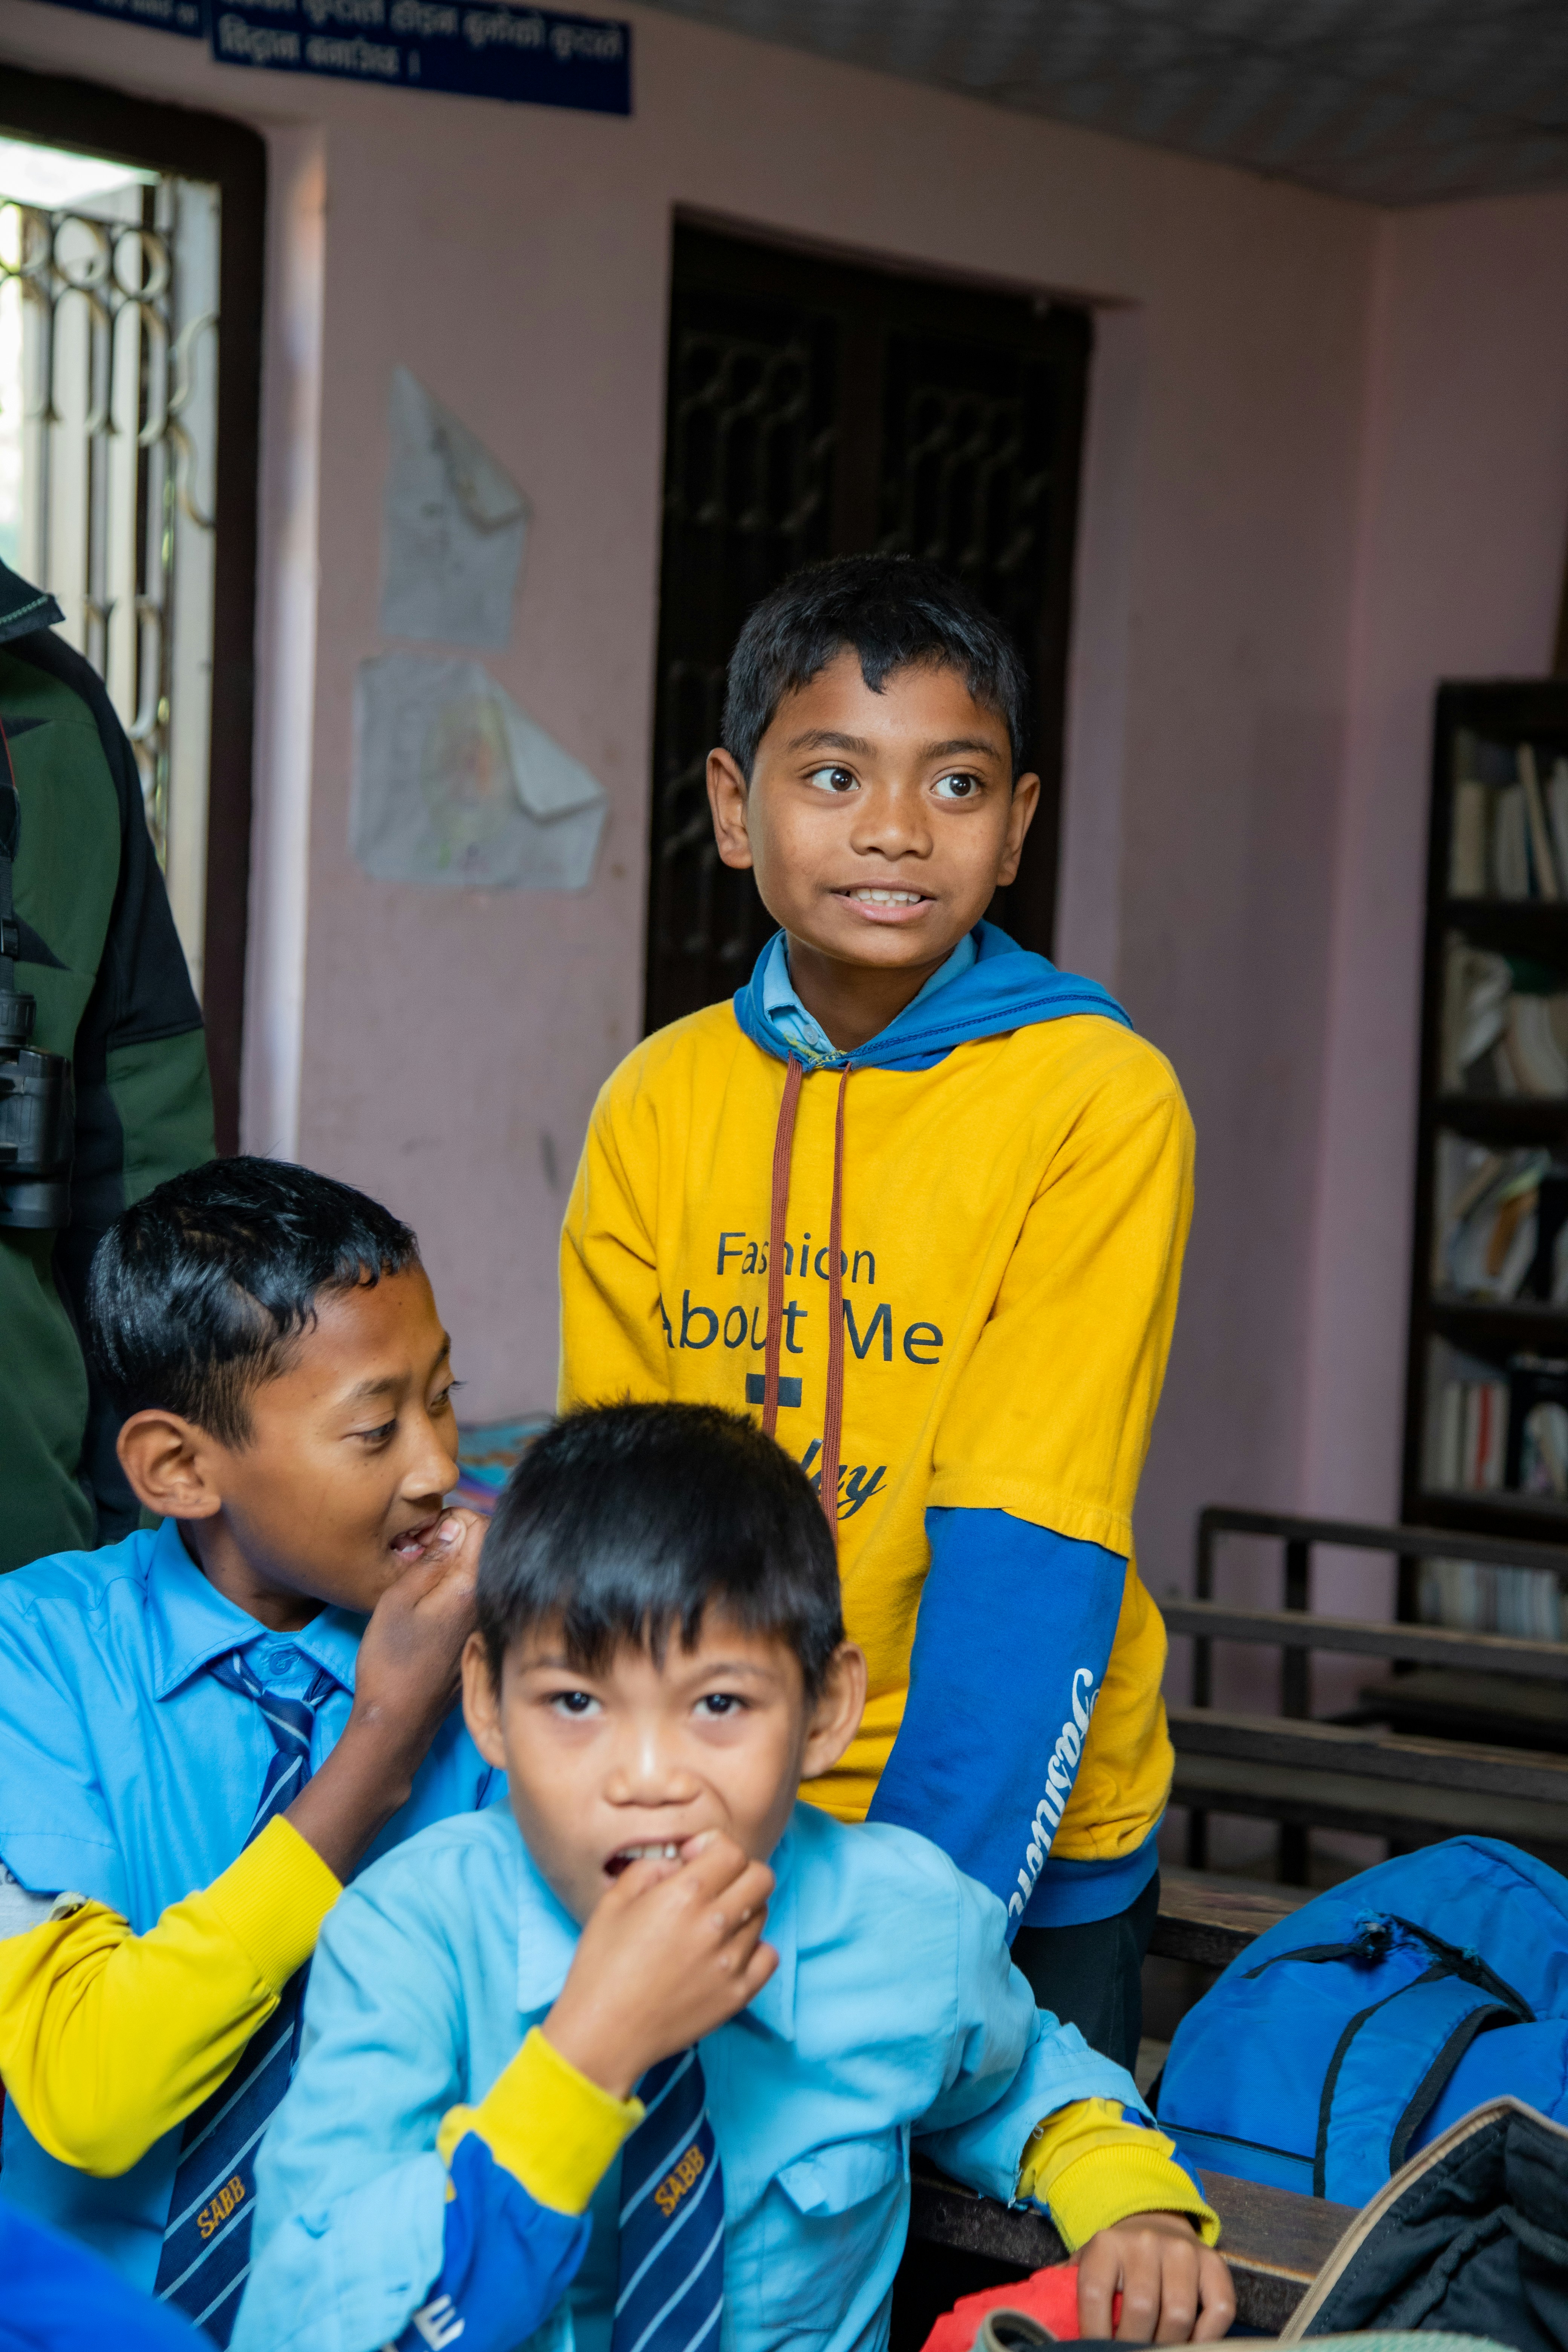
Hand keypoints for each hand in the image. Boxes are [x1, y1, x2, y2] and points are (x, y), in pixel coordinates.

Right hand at [286, 1513, 480, 1880]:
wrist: (397, 1721)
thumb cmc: (390, 1660)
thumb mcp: (398, 1599)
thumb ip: (430, 1560)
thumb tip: (453, 1529)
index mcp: (471, 1588)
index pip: (485, 1529)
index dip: (456, 1520)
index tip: (428, 1531)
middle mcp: (488, 1604)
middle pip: (487, 1550)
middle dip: (458, 1539)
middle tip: (421, 1549)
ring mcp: (485, 1623)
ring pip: (481, 1574)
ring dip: (457, 1564)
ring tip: (422, 1573)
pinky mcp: (478, 1638)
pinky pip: (476, 1598)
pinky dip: (458, 1588)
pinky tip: (431, 1600)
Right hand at [543, 1831, 776, 2098]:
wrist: (603, 2034)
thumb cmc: (601, 1966)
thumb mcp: (613, 1901)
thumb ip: (651, 1868)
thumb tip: (681, 1862)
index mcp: (684, 1894)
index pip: (732, 1850)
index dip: (713, 1848)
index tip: (695, 1860)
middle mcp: (715, 1923)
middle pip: (760, 1877)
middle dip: (737, 1873)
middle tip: (712, 1887)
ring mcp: (731, 1961)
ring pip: (762, 1914)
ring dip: (741, 1911)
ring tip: (709, 1926)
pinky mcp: (738, 1994)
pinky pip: (768, 1956)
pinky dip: (754, 1949)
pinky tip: (726, 1953)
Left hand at [1076, 2213, 1234, 2343]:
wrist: (1157, 2226)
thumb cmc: (1117, 2262)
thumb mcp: (1087, 2266)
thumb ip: (1066, 2291)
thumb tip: (1045, 2325)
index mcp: (1106, 2243)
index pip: (1095, 2293)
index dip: (1094, 2332)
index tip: (1097, 2350)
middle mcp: (1145, 2241)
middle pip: (1141, 2309)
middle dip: (1134, 2344)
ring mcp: (1182, 2251)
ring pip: (1178, 2314)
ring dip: (1167, 2344)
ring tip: (1156, 2349)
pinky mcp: (1214, 2263)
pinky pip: (1218, 2311)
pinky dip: (1205, 2337)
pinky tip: (1188, 2343)